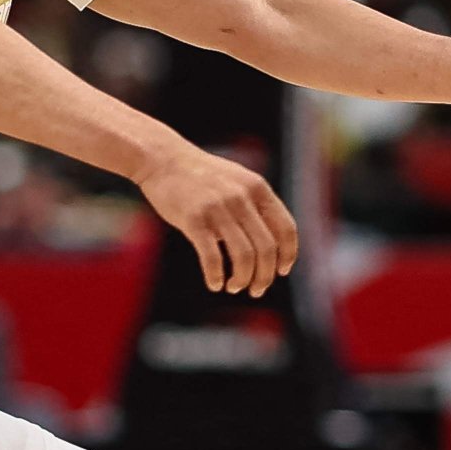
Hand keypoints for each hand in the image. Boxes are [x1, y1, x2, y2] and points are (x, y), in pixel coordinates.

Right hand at [137, 145, 297, 297]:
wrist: (163, 159)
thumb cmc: (201, 176)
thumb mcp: (238, 180)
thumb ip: (255, 205)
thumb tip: (270, 244)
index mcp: (257, 188)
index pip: (286, 228)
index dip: (288, 255)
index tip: (281, 271)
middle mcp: (241, 197)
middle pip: (266, 248)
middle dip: (265, 276)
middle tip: (256, 290)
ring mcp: (218, 208)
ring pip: (244, 256)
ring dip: (243, 280)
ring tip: (234, 287)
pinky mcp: (194, 219)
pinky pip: (212, 257)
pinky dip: (216, 276)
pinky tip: (214, 284)